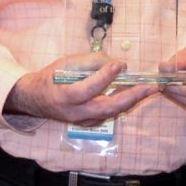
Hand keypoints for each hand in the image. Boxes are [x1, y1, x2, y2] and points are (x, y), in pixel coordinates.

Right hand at [5, 55, 156, 126]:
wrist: (36, 99)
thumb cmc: (51, 78)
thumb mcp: (65, 63)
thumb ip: (90, 61)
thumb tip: (117, 64)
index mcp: (64, 96)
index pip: (87, 90)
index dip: (103, 78)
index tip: (118, 66)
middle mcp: (74, 113)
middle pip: (106, 108)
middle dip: (130, 97)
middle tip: (149, 87)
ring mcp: (82, 121)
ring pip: (110, 113)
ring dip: (130, 101)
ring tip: (146, 89)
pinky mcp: (88, 124)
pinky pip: (108, 114)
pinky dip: (121, 104)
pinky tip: (132, 94)